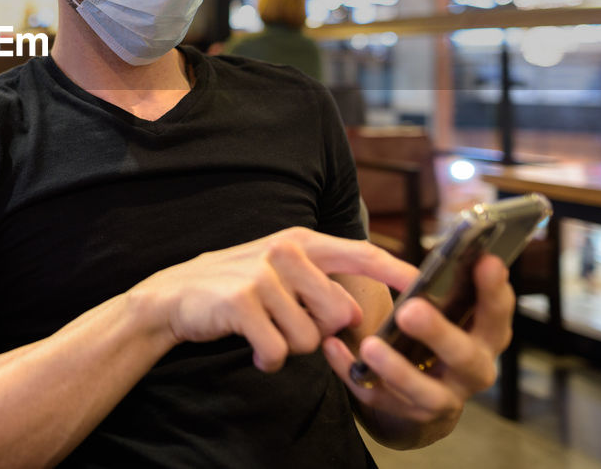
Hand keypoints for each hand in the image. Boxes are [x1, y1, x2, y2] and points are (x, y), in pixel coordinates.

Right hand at [131, 229, 418, 372]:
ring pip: (309, 338)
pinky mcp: (242, 301)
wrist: (175, 295)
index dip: (395, 270)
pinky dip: (267, 359)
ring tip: (266, 332)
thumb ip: (321, 286)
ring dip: (289, 347)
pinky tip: (253, 348)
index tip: (425, 284)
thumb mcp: (281, 273)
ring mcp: (263, 274)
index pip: (360, 253)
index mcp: (302, 241)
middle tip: (290, 326)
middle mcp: (285, 251)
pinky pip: (278, 350)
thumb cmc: (237, 287)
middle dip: (320, 333)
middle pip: (339, 313)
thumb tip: (356, 316)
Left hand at [322, 254, 514, 425]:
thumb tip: (450, 249)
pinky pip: (377, 397)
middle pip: (464, 356)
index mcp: (485, 336)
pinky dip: (353, 372)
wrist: (418, 389)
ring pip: (425, 391)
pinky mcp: (406, 413)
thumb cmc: (433, 329)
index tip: (485, 260)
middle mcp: (472, 369)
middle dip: (438, 333)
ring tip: (370, 345)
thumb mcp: (447, 307)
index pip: (497, 314)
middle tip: (410, 310)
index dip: (494, 289)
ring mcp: (442, 397)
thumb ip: (449, 284)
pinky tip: (334, 347)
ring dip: (397, 369)